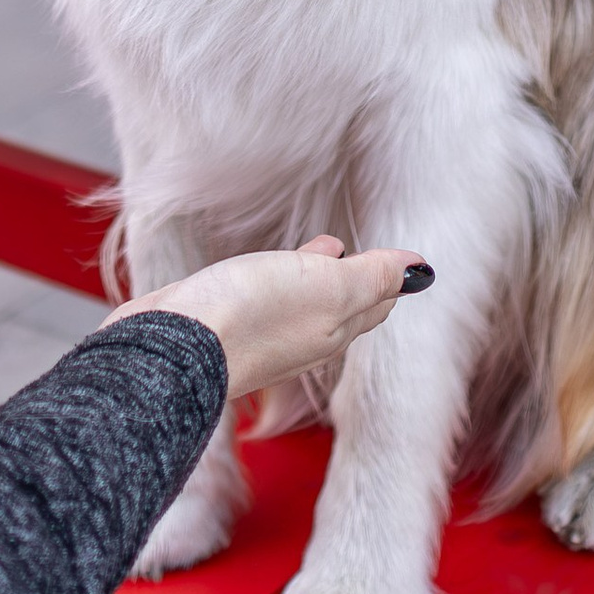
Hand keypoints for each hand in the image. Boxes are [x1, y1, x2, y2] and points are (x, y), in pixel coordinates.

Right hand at [109, 233, 426, 397]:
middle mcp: (298, 335)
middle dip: (359, 282)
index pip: (372, 305)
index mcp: (333, 329)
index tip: (406, 267)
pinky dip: (274, 275)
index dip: (389, 282)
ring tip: (326, 247)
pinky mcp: (221, 319)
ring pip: (299, 297)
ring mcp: (258, 330)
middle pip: (339, 305)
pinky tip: (261, 262)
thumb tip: (420, 270)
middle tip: (374, 259)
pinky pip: (258, 293)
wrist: (173, 346)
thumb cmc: (253, 316)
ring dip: (316, 274)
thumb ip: (372, 278)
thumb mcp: (330, 288)